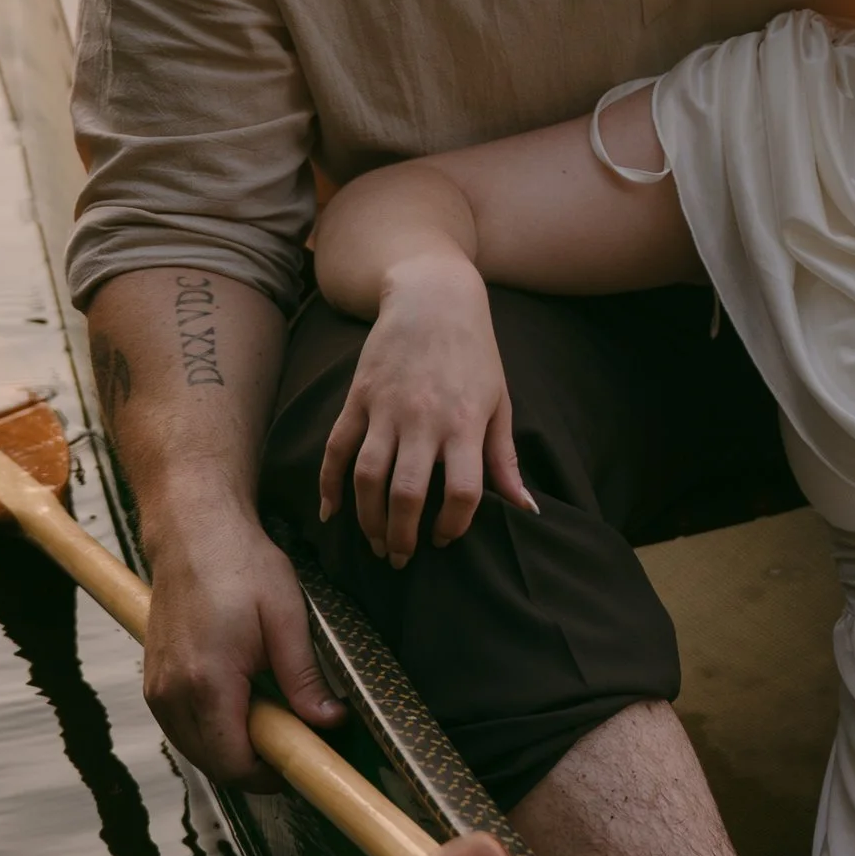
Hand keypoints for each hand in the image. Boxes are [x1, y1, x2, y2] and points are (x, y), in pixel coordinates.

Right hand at [142, 495, 342, 783]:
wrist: (193, 530)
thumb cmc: (240, 565)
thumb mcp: (286, 619)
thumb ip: (304, 679)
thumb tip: (328, 723)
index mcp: (206, 683)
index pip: (233, 762)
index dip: (269, 776)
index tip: (301, 764)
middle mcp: (171, 693)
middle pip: (212, 763)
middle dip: (254, 765)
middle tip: (294, 743)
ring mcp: (157, 688)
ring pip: (195, 749)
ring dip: (231, 749)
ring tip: (272, 721)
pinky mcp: (153, 679)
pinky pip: (182, 727)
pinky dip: (211, 731)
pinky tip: (242, 707)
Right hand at [317, 256, 534, 568]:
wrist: (434, 297)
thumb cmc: (475, 354)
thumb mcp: (500, 402)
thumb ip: (505, 460)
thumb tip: (526, 509)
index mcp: (465, 422)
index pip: (463, 491)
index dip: (455, 524)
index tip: (446, 538)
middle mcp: (424, 418)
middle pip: (408, 492)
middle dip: (402, 535)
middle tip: (400, 559)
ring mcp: (386, 408)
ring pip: (368, 476)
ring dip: (368, 518)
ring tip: (375, 543)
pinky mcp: (358, 397)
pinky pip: (336, 448)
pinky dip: (328, 483)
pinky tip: (330, 514)